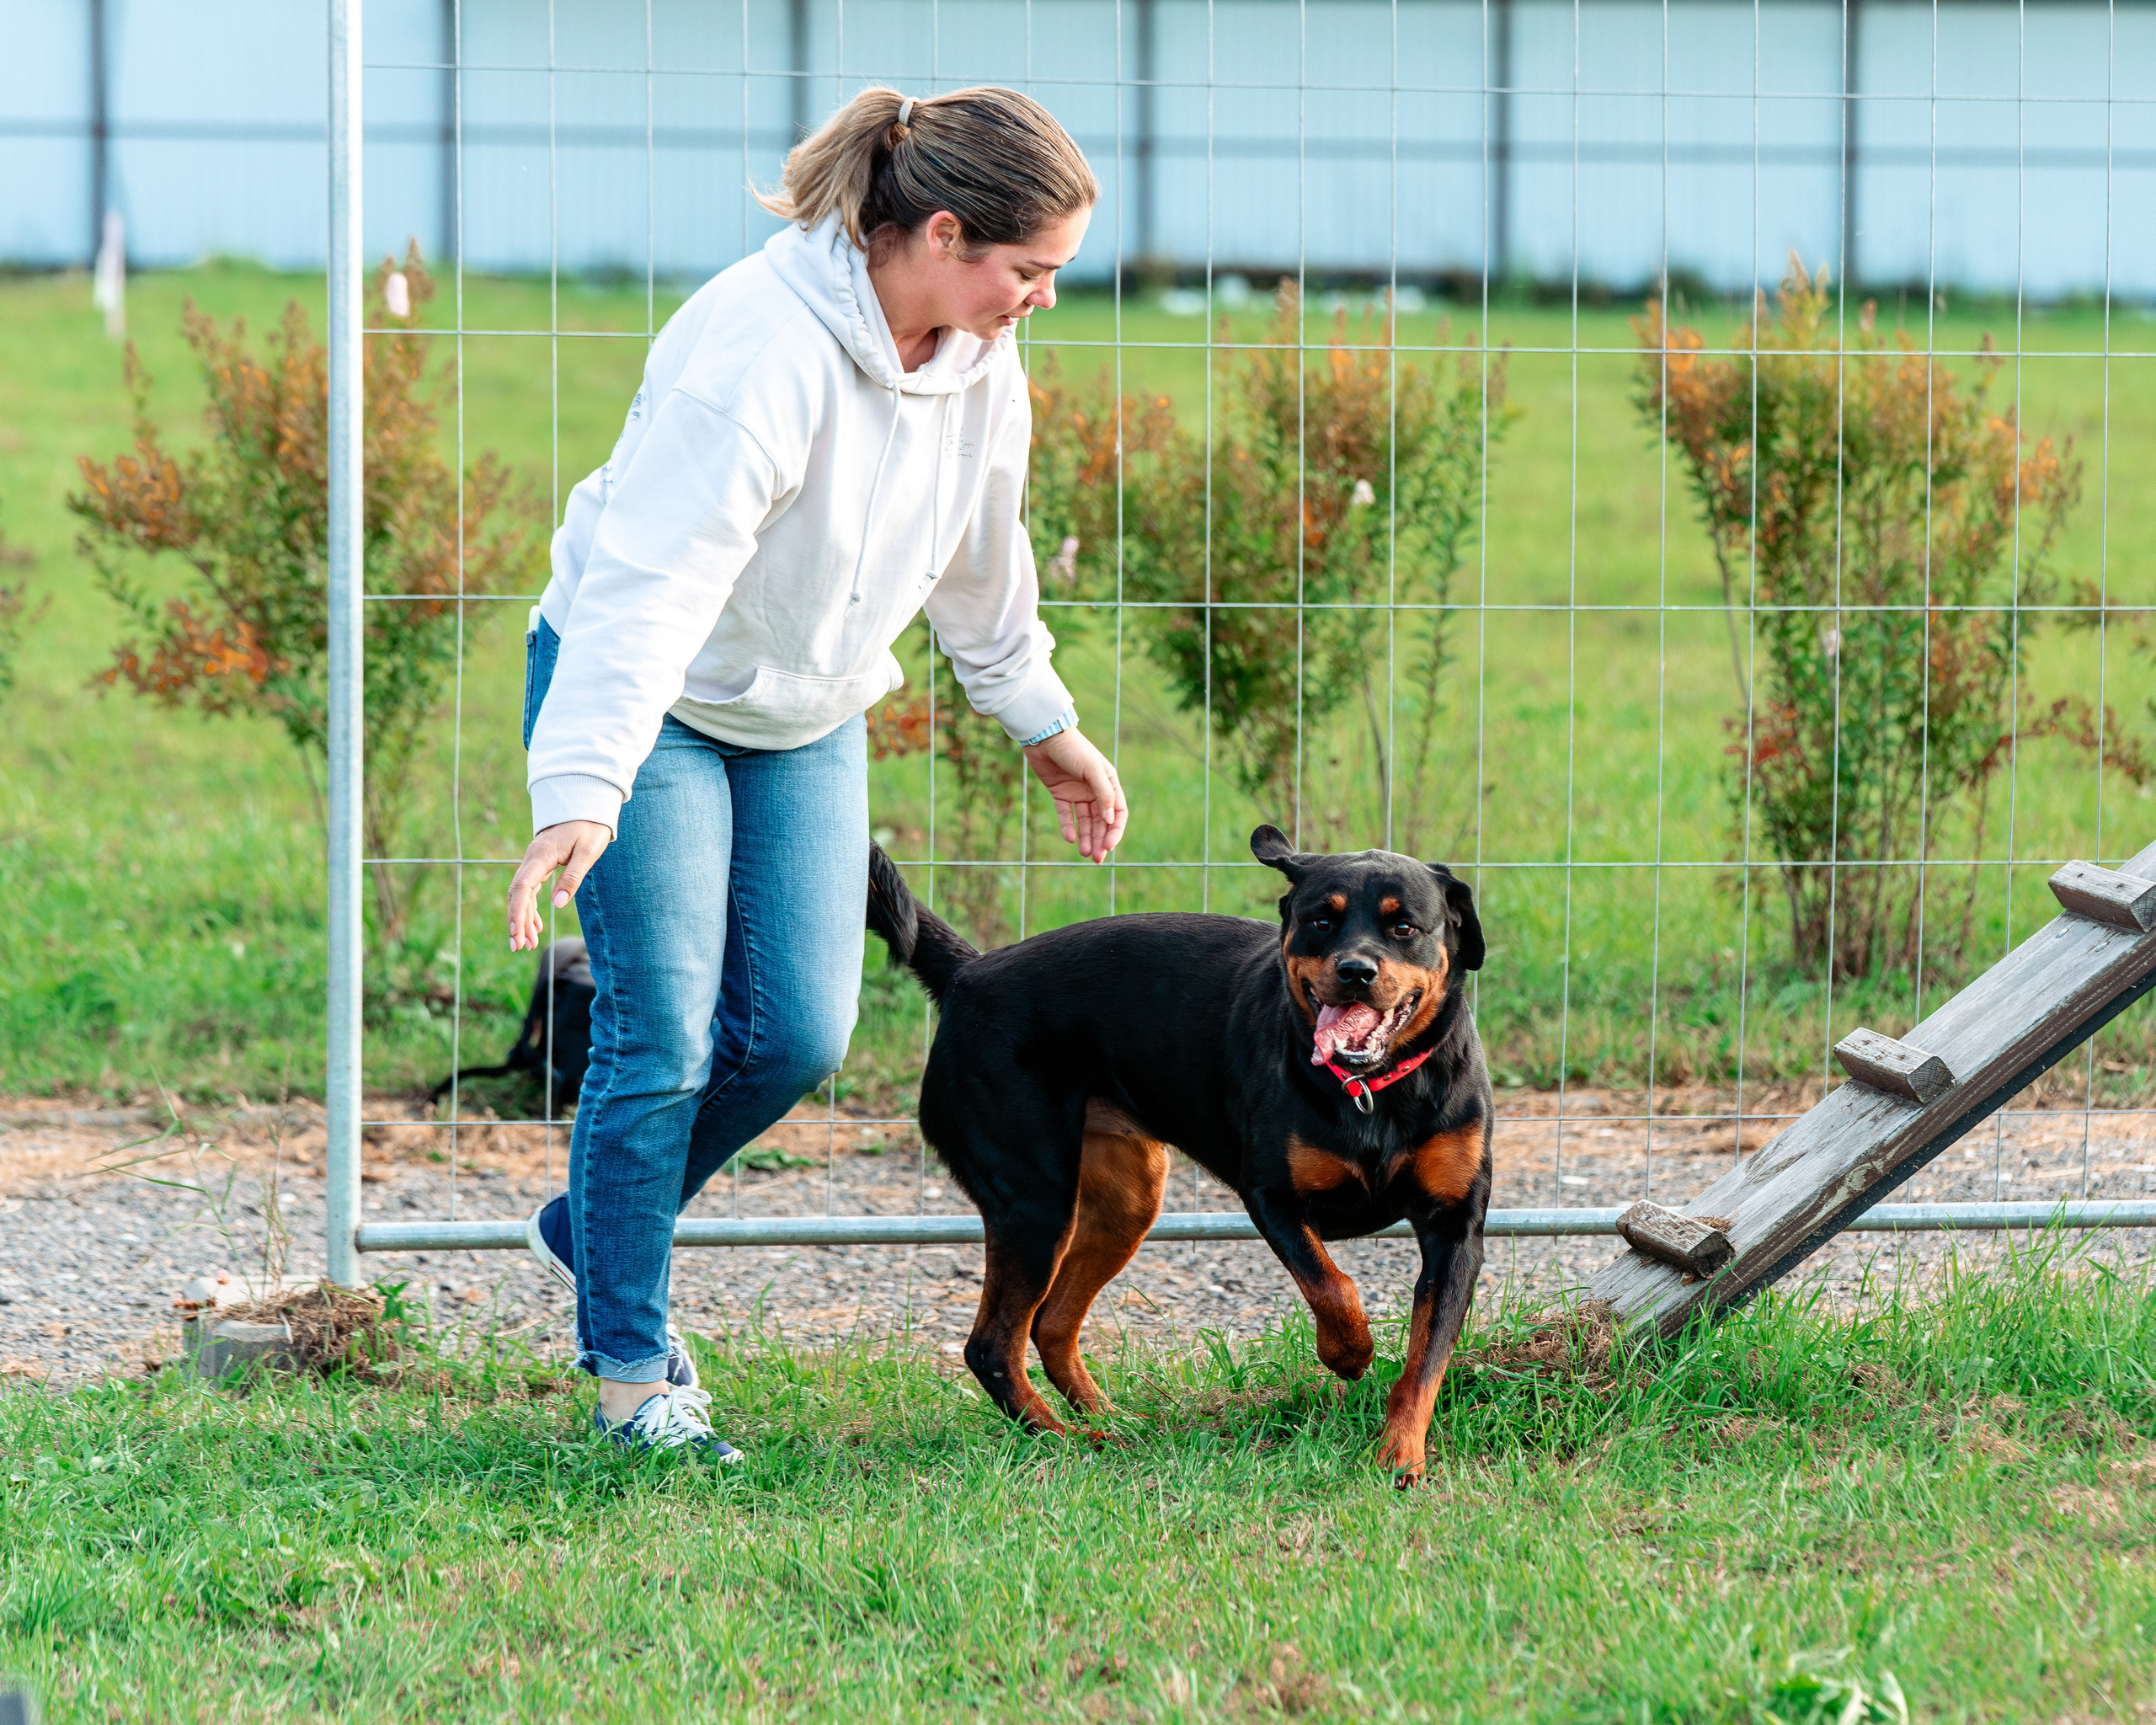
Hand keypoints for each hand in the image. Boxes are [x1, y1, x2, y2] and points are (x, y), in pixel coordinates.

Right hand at [507, 821, 610, 950]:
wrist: (587, 806)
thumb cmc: (590, 828)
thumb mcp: (588, 852)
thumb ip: (573, 877)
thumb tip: (557, 905)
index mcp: (541, 856)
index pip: (522, 888)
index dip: (517, 912)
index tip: (516, 934)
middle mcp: (532, 859)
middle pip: (517, 893)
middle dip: (516, 921)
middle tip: (520, 947)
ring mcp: (534, 861)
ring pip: (522, 894)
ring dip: (524, 918)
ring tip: (529, 943)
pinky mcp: (540, 864)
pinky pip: (530, 889)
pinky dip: (530, 908)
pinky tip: (536, 926)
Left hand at [1022, 728, 1127, 863]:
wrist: (1045, 736)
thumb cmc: (1073, 749)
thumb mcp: (1092, 770)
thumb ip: (1104, 795)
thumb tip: (1111, 820)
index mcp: (1110, 783)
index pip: (1118, 813)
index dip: (1115, 831)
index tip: (1109, 846)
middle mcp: (1095, 790)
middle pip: (1102, 821)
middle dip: (1100, 840)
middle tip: (1097, 859)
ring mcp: (1077, 793)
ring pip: (1085, 821)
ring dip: (1086, 838)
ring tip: (1085, 854)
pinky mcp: (1060, 794)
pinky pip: (1066, 815)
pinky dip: (1069, 827)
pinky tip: (1069, 839)